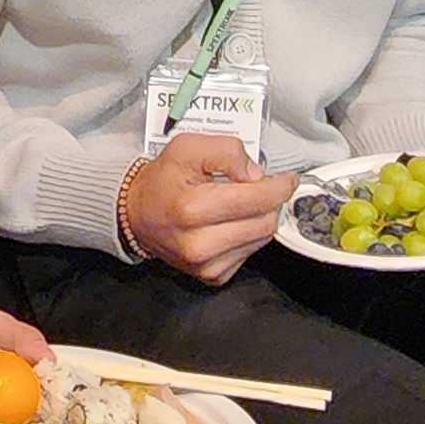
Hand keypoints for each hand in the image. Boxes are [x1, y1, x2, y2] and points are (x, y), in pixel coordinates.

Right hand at [119, 130, 297, 286]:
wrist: (138, 214)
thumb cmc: (163, 181)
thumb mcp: (188, 147)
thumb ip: (227, 151)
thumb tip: (256, 174)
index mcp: (192, 209)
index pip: (257, 200)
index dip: (280, 187)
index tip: (286, 180)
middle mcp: (199, 243)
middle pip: (265, 223)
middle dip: (270, 202)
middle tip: (259, 188)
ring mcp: (205, 265)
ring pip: (261, 240)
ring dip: (260, 218)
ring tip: (240, 204)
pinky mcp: (211, 276)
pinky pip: (249, 254)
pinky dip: (247, 235)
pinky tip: (230, 223)